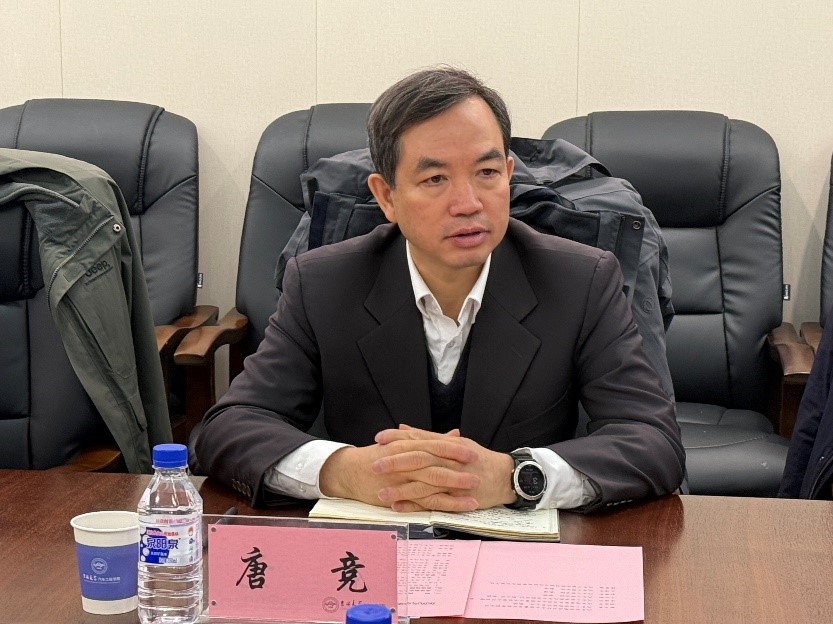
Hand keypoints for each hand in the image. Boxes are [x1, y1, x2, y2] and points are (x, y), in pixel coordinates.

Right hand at [319, 428, 482, 511]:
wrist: (350, 471)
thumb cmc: (379, 456)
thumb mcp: (403, 444)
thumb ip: (431, 439)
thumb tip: (455, 434)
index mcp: (407, 446)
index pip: (433, 445)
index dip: (453, 449)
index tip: (472, 451)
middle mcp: (405, 462)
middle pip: (434, 464)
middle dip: (457, 467)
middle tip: (477, 470)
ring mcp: (401, 480)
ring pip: (431, 484)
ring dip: (454, 489)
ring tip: (474, 492)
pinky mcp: (399, 497)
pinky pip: (424, 502)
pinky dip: (443, 505)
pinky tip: (459, 507)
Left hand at [373, 424, 515, 511]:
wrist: (505, 477)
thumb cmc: (478, 459)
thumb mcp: (455, 443)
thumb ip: (428, 437)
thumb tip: (403, 428)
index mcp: (447, 445)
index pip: (418, 439)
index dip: (397, 438)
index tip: (378, 438)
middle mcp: (449, 460)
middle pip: (419, 459)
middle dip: (395, 462)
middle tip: (374, 465)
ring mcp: (453, 480)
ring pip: (423, 483)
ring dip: (401, 488)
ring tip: (380, 492)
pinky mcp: (457, 498)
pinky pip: (432, 503)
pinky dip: (415, 505)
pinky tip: (398, 506)